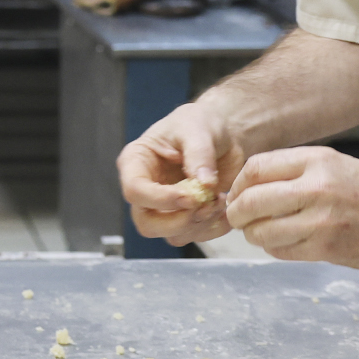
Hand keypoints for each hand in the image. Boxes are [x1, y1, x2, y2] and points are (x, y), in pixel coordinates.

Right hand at [117, 101, 249, 244]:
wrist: (222, 134)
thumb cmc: (199, 123)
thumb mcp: (197, 129)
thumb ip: (199, 154)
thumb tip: (203, 183)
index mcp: (136, 163)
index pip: (135, 190)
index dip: (160, 199)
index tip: (190, 195)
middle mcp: (145, 189)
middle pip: (147, 223)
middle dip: (178, 220)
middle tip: (205, 204)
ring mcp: (164, 207)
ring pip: (171, 234)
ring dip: (199, 224)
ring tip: (219, 200)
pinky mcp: (185, 217)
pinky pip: (194, 235)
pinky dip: (212, 228)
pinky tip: (224, 208)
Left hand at [225, 146, 358, 270]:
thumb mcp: (339, 164)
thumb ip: (299, 171)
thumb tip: (255, 184)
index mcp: (318, 160)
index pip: (256, 168)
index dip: (238, 185)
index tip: (237, 194)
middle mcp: (316, 187)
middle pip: (251, 201)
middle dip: (237, 213)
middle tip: (238, 218)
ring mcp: (321, 221)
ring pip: (262, 231)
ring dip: (254, 235)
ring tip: (260, 233)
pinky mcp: (326, 249)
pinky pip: (282, 251)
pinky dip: (275, 249)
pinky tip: (283, 243)